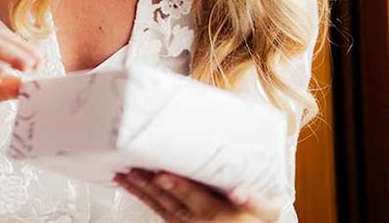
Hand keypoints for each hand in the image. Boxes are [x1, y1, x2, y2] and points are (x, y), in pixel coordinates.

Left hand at [113, 168, 285, 221]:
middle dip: (150, 186)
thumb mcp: (265, 209)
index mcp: (218, 212)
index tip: (162, 176)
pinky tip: (131, 185)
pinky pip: (158, 211)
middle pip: (171, 202)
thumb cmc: (257, 216)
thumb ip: (254, 199)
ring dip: (141, 191)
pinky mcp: (180, 222)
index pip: (195, 198)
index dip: (178, 187)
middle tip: (132, 171)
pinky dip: (143, 197)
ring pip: (160, 207)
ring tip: (123, 175)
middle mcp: (199, 221)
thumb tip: (241, 191)